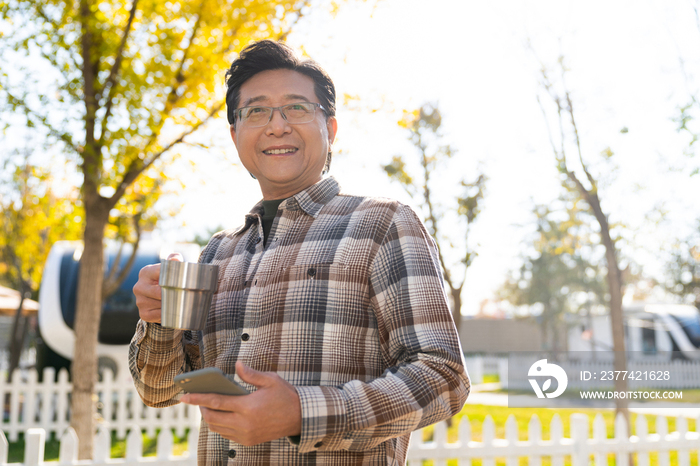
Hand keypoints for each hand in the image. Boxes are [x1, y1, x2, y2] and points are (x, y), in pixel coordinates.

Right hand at [133, 253, 182, 322]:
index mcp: (145, 272)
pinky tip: (172, 310)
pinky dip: (168, 314)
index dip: (172, 278)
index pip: (160, 273)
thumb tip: (176, 259)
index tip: (181, 281)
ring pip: (161, 304)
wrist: (159, 297)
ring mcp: (139, 301)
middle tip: (184, 294)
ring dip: (171, 304)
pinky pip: (159, 315)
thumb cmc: (166, 279)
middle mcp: (139, 286)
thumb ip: (174, 259)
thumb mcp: (170, 267)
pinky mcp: (143, 313)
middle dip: (172, 293)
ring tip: (178, 301)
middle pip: (159, 292)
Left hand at [180, 361, 301, 445]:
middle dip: (201, 409)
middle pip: (212, 419)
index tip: (184, 396)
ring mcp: (246, 435)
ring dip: (210, 418)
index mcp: (248, 407)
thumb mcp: (270, 380)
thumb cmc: (285, 396)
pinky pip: (226, 435)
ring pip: (218, 429)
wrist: (300, 417)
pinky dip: (220, 425)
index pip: (216, 402)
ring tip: (208, 406)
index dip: (198, 398)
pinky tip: (222, 415)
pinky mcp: (249, 441)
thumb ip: (251, 373)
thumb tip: (237, 364)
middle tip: (197, 400)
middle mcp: (245, 424)